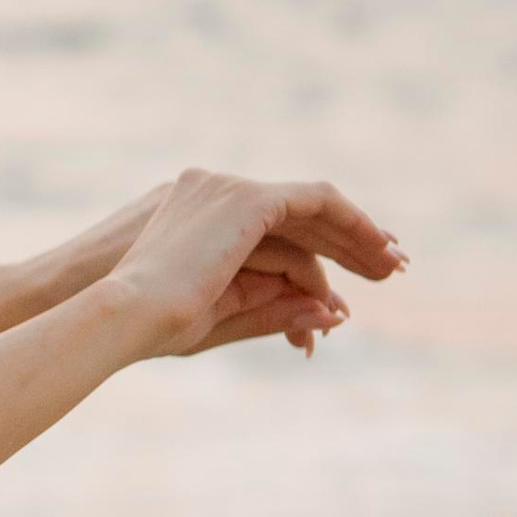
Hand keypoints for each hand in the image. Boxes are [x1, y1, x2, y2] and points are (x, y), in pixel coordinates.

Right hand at [104, 172, 406, 363]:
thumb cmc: (155, 326)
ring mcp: (227, 190)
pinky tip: (377, 248)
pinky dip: (351, 223)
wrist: (123, 315)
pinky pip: (315, 201)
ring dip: (357, 236)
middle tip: (390, 269)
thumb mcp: (225, 316)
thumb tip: (334, 314)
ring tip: (392, 266)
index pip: (272, 229)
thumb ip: (276, 308)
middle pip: (298, 216)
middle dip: (347, 242)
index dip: (316, 255)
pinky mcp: (246, 199)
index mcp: (196, 215)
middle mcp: (212, 191)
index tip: (347, 292)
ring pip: (312, 208)